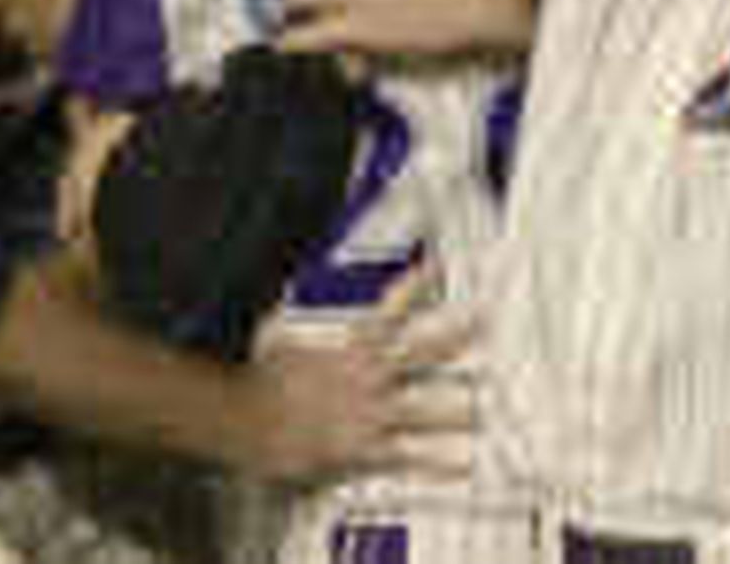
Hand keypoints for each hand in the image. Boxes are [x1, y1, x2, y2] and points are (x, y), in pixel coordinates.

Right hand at [240, 266, 482, 480]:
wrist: (244, 420)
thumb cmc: (261, 381)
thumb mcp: (279, 337)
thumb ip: (298, 323)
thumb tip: (290, 307)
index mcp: (351, 348)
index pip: (389, 308)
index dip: (415, 285)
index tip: (439, 266)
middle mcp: (367, 376)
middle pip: (421, 352)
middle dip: (456, 338)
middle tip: (485, 323)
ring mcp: (368, 412)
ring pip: (424, 408)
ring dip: (456, 410)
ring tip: (486, 408)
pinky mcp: (363, 448)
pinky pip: (408, 456)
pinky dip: (437, 462)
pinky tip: (462, 464)